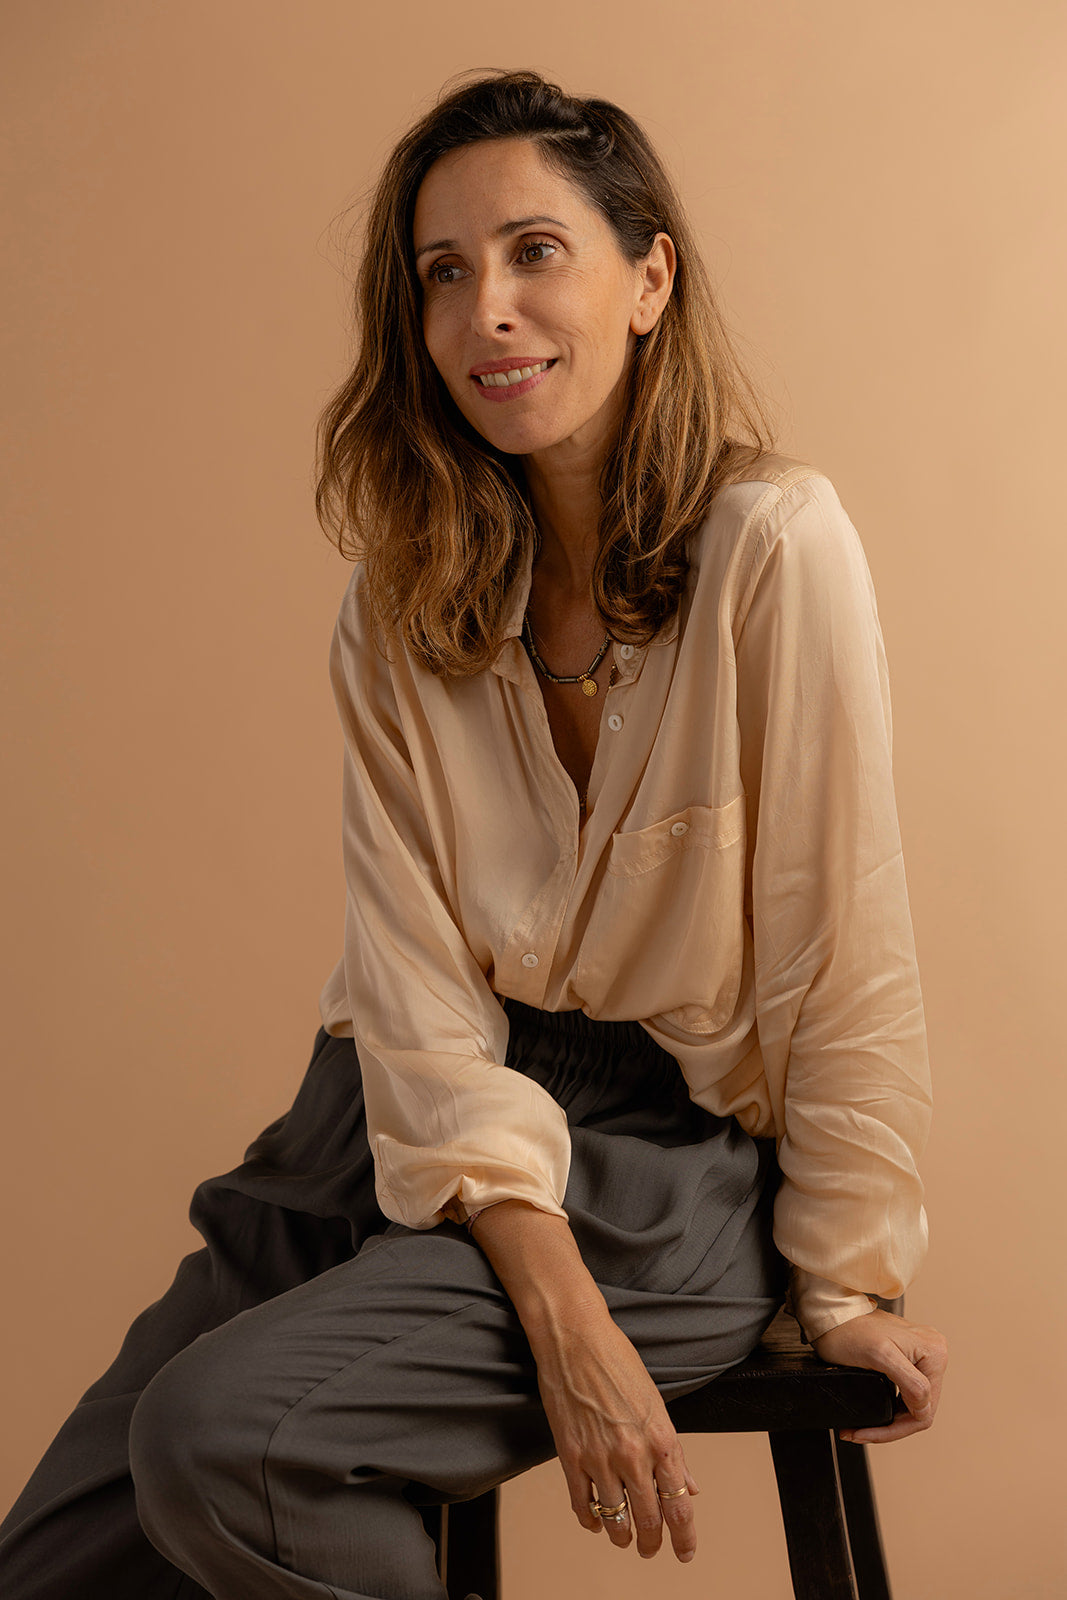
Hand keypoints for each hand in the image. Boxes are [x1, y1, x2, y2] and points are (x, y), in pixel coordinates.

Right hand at [531, 1307, 700, 1562]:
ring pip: (615, 1519)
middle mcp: (634, 1455)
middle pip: (649, 1520)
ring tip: (624, 1539)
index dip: (684, 1537)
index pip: (679, 1505)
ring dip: (622, 1536)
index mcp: (662, 1439)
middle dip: (653, 1543)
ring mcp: (599, 1458)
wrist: (576, 1338)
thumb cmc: (618, 1361)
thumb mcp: (656, 1404)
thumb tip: (689, 1485)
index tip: (686, 1553)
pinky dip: (591, 1520)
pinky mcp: (570, 1455)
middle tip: (652, 1550)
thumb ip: (673, 1450)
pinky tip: (596, 1522)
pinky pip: (582, 1504)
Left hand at [811, 1308, 947, 1443]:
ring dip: (889, 1420)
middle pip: (919, 1409)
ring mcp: (920, 1356)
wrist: (832, 1314)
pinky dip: (889, 1407)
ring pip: (911, 1404)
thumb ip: (911, 1382)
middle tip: (861, 1433)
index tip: (865, 1433)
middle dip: (890, 1426)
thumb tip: (924, 1408)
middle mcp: (933, 1353)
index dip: (896, 1428)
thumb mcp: (880, 1356)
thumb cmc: (849, 1330)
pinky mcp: (907, 1359)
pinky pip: (904, 1392)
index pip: (925, 1410)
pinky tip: (872, 1415)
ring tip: (863, 1428)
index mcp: (934, 1353)